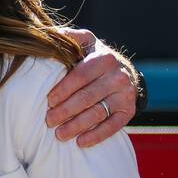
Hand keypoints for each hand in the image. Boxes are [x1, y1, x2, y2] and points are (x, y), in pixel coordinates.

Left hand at [46, 28, 140, 146]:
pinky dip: (96, 135)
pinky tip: (81, 142)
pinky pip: (113, 126)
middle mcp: (118, 76)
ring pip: (97, 113)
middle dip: (65, 111)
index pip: (80, 76)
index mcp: (104, 58)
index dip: (63, 90)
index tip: (48, 101)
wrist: (123, 72)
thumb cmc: (95, 58)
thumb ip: (70, 37)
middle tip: (49, 121)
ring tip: (60, 135)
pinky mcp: (129, 111)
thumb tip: (50, 34)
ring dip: (77, 126)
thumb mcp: (86, 42)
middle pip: (87, 97)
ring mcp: (125, 94)